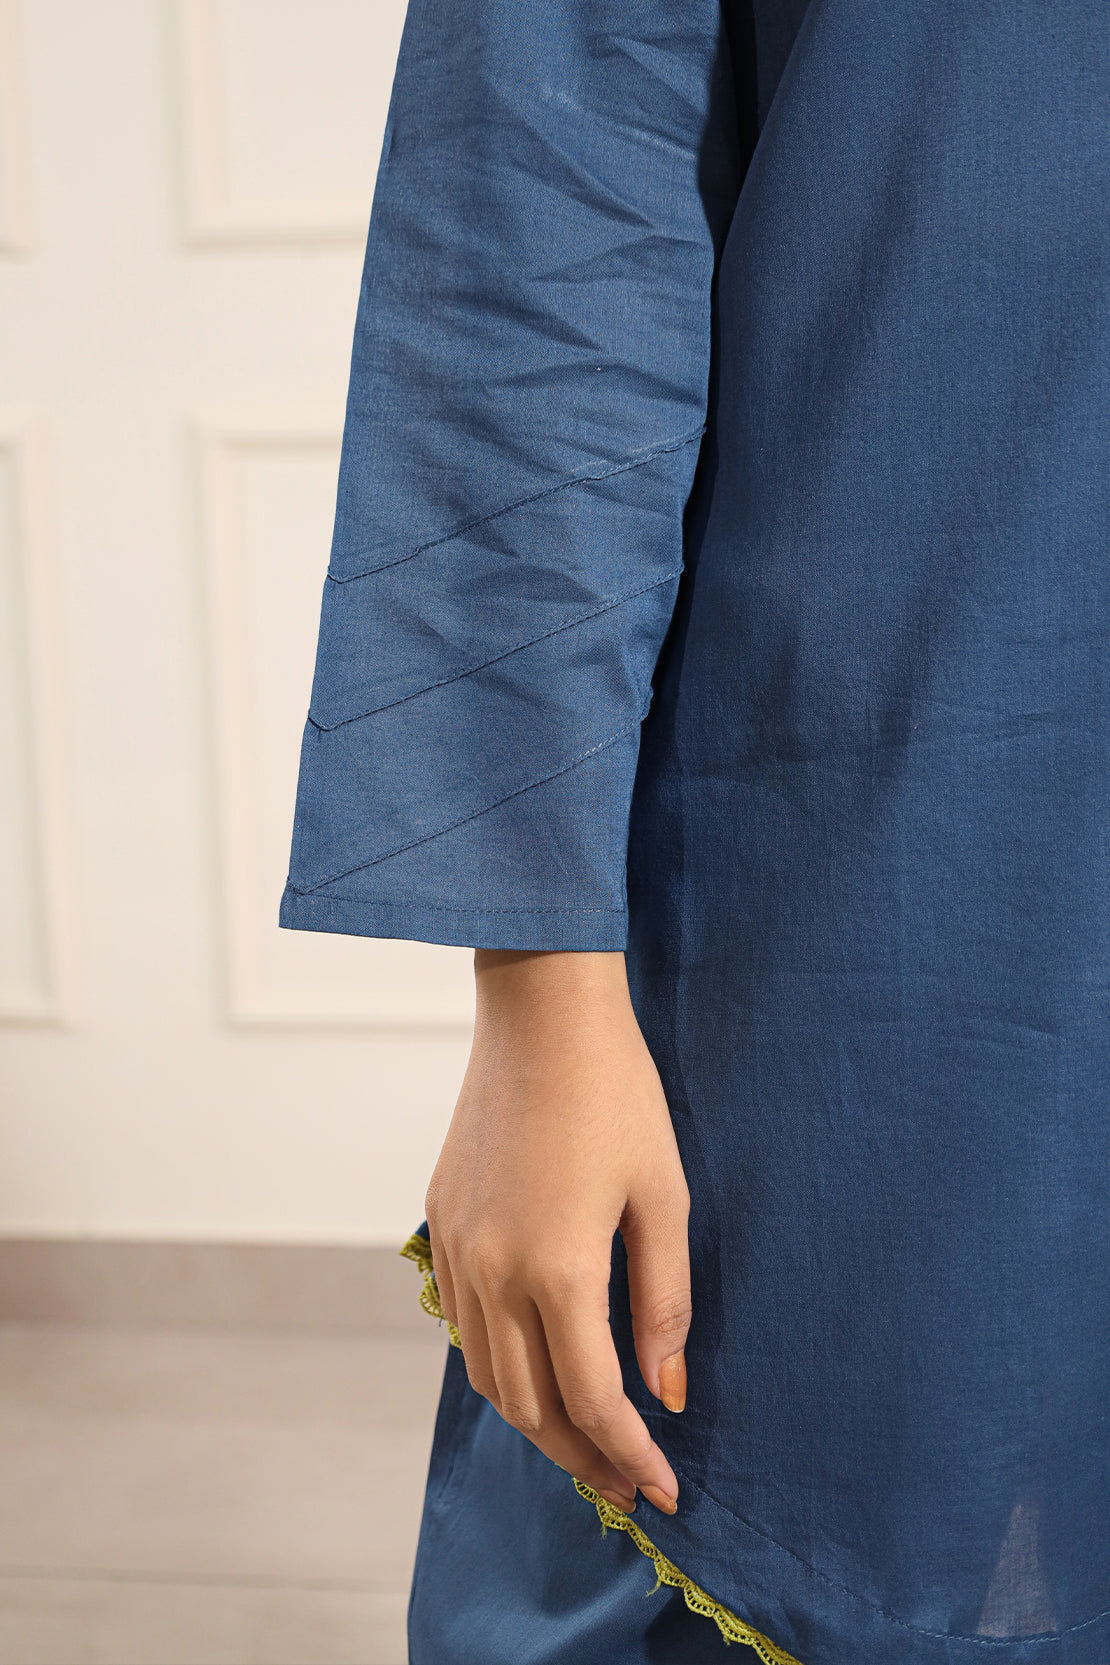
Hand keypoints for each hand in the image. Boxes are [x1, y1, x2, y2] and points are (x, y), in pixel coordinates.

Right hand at [423, 949, 689, 1515]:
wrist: (539, 1013)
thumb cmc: (616, 1094)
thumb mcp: (662, 1196)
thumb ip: (663, 1302)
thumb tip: (665, 1390)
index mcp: (557, 1269)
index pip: (594, 1402)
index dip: (633, 1456)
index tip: (666, 1491)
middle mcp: (493, 1271)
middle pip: (530, 1407)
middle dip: (582, 1459)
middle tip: (628, 1483)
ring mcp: (457, 1247)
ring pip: (487, 1374)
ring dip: (536, 1422)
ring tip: (586, 1440)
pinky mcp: (440, 1220)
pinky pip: (461, 1323)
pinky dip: (498, 1364)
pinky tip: (537, 1363)